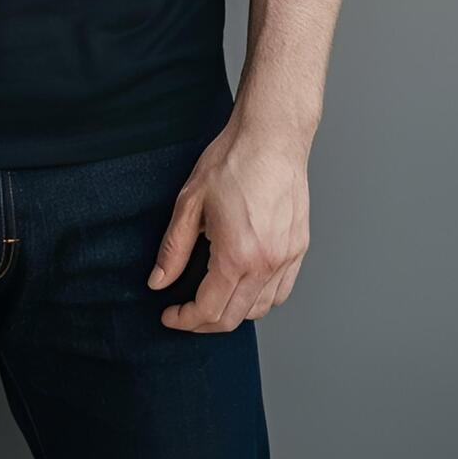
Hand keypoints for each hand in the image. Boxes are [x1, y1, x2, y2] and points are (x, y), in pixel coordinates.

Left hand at [146, 118, 310, 331]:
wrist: (272, 136)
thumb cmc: (232, 161)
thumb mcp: (190, 202)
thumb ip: (174, 249)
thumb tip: (158, 282)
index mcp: (237, 255)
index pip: (209, 310)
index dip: (185, 320)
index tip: (169, 315)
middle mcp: (266, 264)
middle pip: (234, 318)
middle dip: (204, 322)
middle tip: (185, 312)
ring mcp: (286, 257)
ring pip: (260, 309)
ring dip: (233, 311)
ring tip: (211, 296)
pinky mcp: (299, 248)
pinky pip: (280, 291)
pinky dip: (259, 298)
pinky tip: (242, 284)